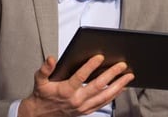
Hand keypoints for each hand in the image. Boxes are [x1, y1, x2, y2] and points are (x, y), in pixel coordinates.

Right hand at [18, 55, 133, 116]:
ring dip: (118, 85)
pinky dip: (114, 95)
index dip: (90, 66)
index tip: (100, 57)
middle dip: (111, 75)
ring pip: (104, 96)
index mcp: (65, 91)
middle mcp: (76, 100)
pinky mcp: (86, 110)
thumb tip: (51, 59)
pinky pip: (103, 103)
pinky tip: (122, 87)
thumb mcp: (39, 80)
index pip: (80, 77)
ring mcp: (83, 107)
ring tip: (128, 75)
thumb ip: (45, 69)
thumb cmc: (42, 95)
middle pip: (98, 86)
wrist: (40, 115)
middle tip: (121, 65)